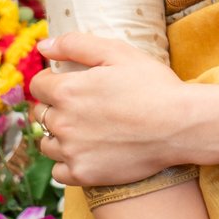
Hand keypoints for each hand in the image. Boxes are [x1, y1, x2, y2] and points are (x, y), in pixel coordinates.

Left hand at [30, 32, 191, 185]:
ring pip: (47, 143)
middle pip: (41, 114)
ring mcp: (72, 152)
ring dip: (59, 136)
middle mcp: (63, 123)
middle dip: (55, 107)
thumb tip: (43, 47)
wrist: (180, 126)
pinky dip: (68, 163)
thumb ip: (75, 44)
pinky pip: (59, 171)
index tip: (70, 83)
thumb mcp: (118, 52)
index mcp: (67, 91)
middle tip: (84, 106)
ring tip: (85, 130)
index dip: (52, 81)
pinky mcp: (84, 174)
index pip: (38, 86)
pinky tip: (87, 152)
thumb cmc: (153, 86)